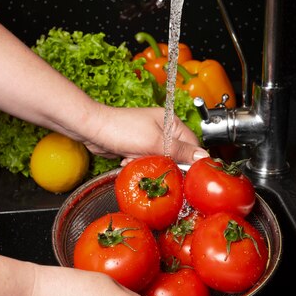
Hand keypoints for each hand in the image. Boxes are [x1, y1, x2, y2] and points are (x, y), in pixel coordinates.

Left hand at [80, 104, 208, 165]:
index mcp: (171, 122)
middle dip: (164, 162)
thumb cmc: (121, 129)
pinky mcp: (138, 147)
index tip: (185, 173)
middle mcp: (163, 129)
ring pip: (160, 160)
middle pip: (176, 155)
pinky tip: (127, 159)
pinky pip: (146, 160)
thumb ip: (180, 150)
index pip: (192, 145)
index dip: (190, 160)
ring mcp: (150, 138)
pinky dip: (138, 163)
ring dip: (149, 163)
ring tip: (135, 158)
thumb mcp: (155, 142)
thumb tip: (203, 156)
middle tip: (152, 162)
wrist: (92, 129)